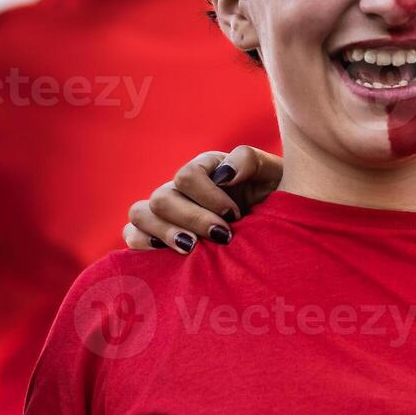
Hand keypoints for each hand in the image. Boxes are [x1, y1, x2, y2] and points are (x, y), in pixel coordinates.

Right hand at [122, 145, 283, 252]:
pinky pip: (132, 235)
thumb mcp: (273, 175)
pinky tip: (168, 253)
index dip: (209, 197)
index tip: (236, 215)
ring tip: (193, 248)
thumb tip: (223, 174)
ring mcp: (167, 212)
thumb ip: (250, 161)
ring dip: (165, 232)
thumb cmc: (279, 199)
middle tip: (223, 236)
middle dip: (193, 219)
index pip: (188, 176)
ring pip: (140, 214)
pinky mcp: (158, 236)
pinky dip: (142, 243)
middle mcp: (182, 189)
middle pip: (163, 198)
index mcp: (207, 169)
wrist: (283, 232)